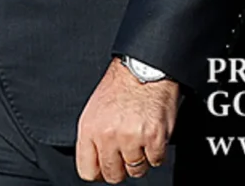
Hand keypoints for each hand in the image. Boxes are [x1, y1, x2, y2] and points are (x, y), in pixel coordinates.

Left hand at [75, 60, 178, 182]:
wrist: (143, 68)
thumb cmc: (120, 87)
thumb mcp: (94, 110)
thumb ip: (92, 139)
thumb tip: (95, 164)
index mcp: (89, 129)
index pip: (88, 171)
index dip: (99, 171)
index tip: (106, 167)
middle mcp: (107, 135)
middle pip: (113, 175)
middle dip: (120, 168)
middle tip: (126, 152)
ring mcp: (131, 138)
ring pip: (136, 171)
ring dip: (140, 159)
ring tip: (140, 138)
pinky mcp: (154, 138)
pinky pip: (155, 161)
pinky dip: (156, 151)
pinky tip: (151, 134)